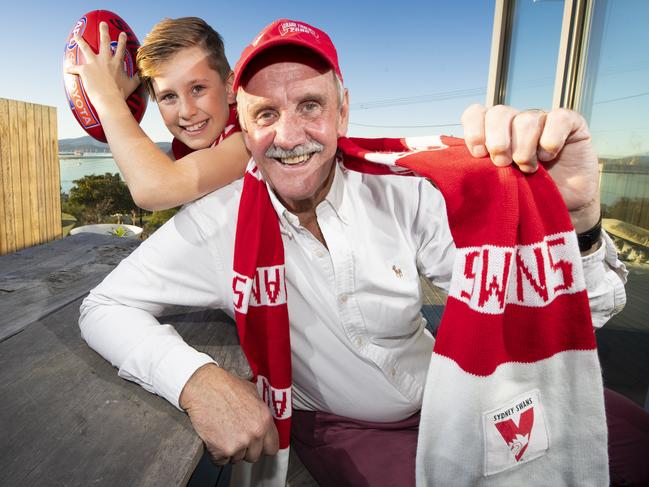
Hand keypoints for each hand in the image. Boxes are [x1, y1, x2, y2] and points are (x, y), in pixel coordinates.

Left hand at [64, 21, 140, 110]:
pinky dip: (71, 69)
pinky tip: (67, 68)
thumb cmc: (121, 93)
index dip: (122, 40)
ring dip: (80, 40)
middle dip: (104, 31)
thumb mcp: (132, 85)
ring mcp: (94, 63)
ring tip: (76, 34)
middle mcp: (105, 59)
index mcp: (117, 63)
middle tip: (103, 24)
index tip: (122, 34)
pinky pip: (76, 68)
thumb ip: (137, 78)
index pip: (120, 48)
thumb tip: (142, 75)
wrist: (109, 98)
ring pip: (86, 48)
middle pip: (104, 41)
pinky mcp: (84, 70)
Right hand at [179, 364, 278, 464]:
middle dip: (246, 449)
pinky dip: (216, 454)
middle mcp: (254, 433)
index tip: (258, 445)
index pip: (272, 447)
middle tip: (236, 436)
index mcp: (264, 420)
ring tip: (223, 433)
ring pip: (237, 459)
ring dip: (231, 450)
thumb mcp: (252, 392)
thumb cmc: (225, 386)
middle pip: (254, 456)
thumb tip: (262, 420)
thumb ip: (260, 411)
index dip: (264, 446)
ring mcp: (238, 444)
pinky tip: (215, 438)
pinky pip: (221, 461)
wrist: (203, 387)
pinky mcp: (221, 450)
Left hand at [461, 104, 599, 232]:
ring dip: (524, 149)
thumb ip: (478, 170)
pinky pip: (558, 118)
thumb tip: (454, 164)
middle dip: (498, 141)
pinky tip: (549, 156)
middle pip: (498, 113)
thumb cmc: (525, 196)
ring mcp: (543, 120)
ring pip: (526, 120)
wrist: (563, 207)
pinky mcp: (571, 123)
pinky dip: (551, 140)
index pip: (476, 114)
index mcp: (494, 132)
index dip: (474, 130)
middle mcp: (516, 122)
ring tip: (528, 169)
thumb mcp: (496, 184)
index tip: (478, 154)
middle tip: (503, 163)